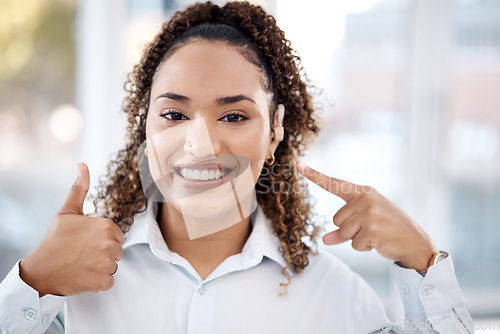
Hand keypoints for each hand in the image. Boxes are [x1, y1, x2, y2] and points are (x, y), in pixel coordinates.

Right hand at [19, 163, 123, 296]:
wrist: (41, 270)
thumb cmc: (55, 240)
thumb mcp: (67, 211)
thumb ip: (79, 188)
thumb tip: (83, 164)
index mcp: (107, 226)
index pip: (116, 235)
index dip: (101, 238)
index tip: (85, 241)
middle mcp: (110, 244)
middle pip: (117, 250)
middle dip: (103, 253)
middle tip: (82, 253)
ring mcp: (107, 263)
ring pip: (113, 265)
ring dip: (101, 267)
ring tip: (82, 263)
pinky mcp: (102, 281)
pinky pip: (109, 281)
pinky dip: (98, 281)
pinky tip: (84, 275)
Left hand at [297, 162, 437, 270]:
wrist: (416, 242)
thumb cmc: (389, 229)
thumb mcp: (367, 222)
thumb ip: (344, 229)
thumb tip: (324, 240)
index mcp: (364, 192)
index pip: (335, 184)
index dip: (314, 175)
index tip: (298, 165)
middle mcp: (365, 199)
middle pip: (336, 219)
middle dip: (349, 229)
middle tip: (371, 229)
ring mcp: (369, 214)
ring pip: (343, 232)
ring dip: (357, 239)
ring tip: (376, 235)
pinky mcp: (372, 230)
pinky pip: (353, 244)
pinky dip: (364, 248)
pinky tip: (379, 242)